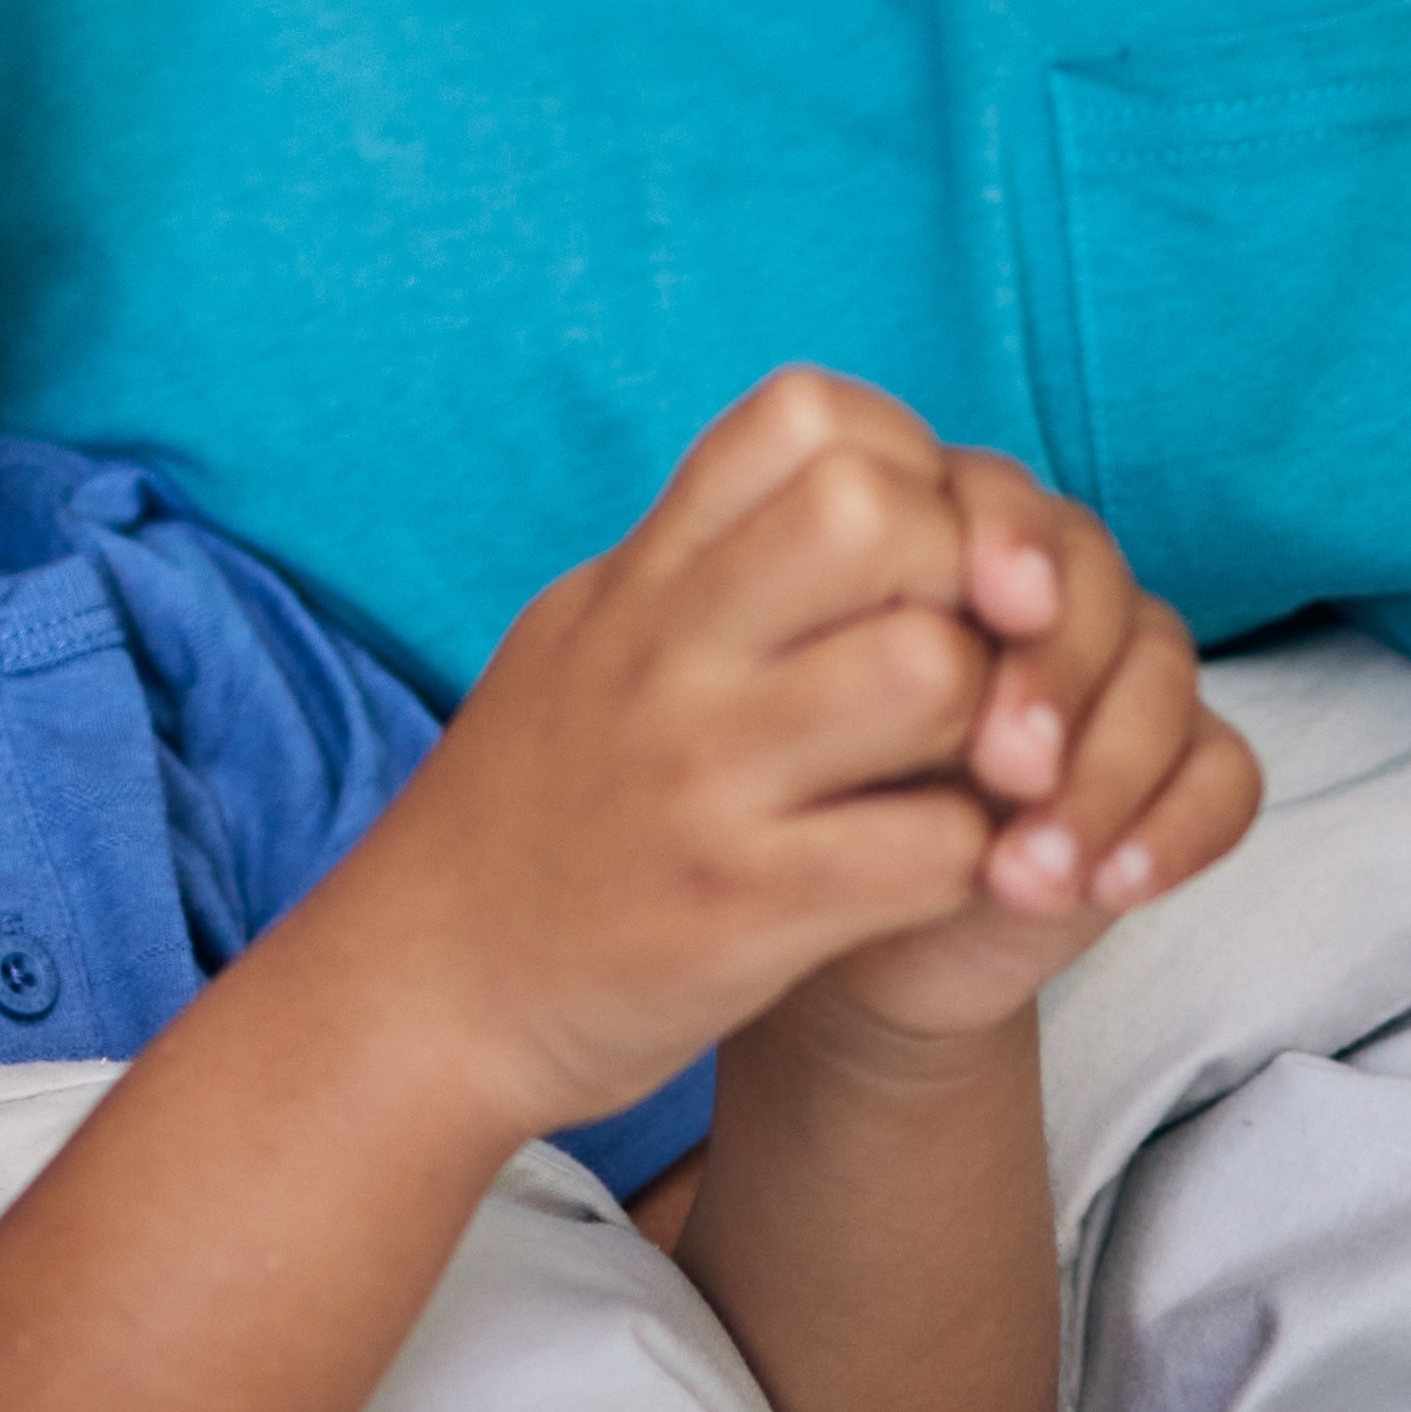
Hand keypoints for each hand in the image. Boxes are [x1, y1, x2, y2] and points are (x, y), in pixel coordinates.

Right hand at [294, 370, 1026, 1135]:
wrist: (418, 994)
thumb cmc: (523, 816)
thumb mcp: (579, 642)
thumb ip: (695, 562)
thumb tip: (835, 475)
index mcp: (636, 581)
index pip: (808, 417)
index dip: (909, 465)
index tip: (920, 555)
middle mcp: (663, 656)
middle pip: (879, 515)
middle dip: (966, 577)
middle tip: (972, 660)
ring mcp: (702, 780)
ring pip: (932, 672)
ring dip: (991, 722)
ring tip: (967, 771)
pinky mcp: (744, 909)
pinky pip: (935, 846)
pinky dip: (975, 859)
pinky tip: (944, 872)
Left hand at [790, 463, 1261, 1043]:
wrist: (825, 925)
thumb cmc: (782, 796)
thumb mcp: (770, 718)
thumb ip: (816, 644)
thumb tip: (917, 642)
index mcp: (934, 535)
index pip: (997, 501)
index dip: (998, 542)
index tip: (984, 608)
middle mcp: (1037, 587)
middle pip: (1090, 574)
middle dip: (1054, 669)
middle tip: (1008, 765)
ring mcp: (1114, 673)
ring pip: (1162, 669)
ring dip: (1106, 774)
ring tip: (1031, 872)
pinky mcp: (1174, 768)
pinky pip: (1224, 773)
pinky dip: (1177, 827)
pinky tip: (1115, 886)